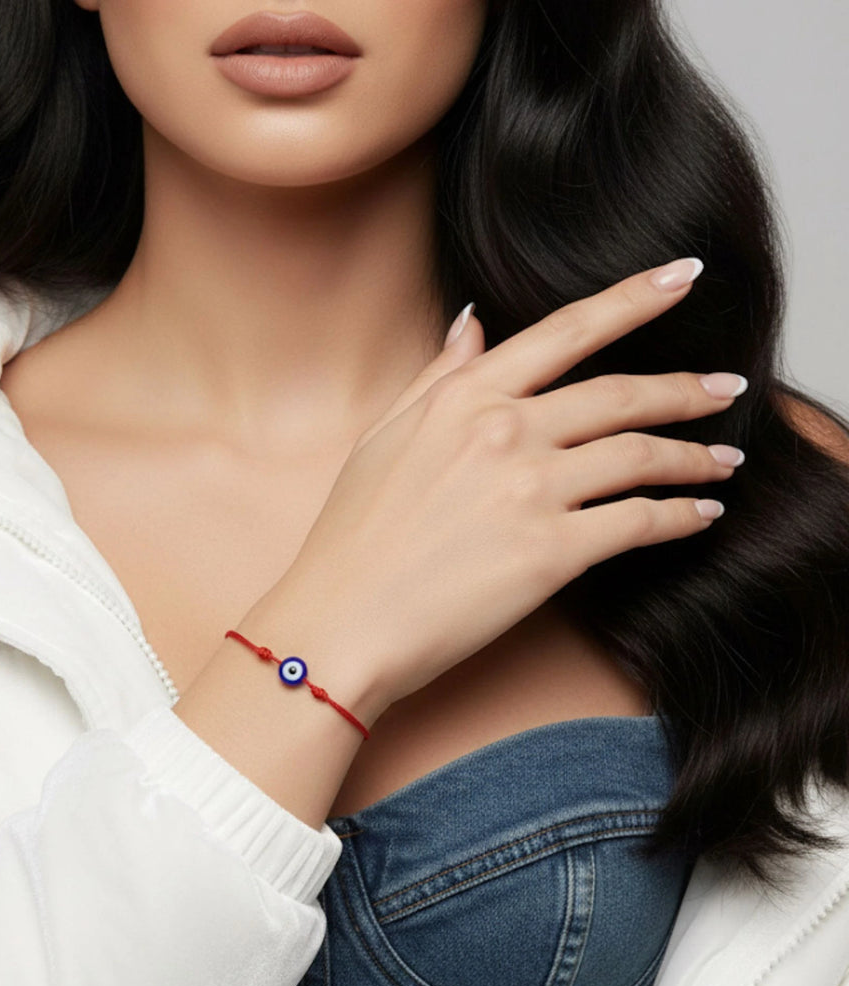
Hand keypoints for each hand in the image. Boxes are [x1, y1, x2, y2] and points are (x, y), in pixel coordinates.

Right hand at [275, 258, 745, 713]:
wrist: (341, 623)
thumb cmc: (352, 539)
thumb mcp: (382, 438)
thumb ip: (436, 376)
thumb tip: (472, 322)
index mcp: (463, 398)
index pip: (566, 331)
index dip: (634, 298)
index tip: (682, 276)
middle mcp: (503, 431)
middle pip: (622, 394)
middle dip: (688, 388)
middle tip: (729, 387)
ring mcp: (530, 490)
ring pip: (641, 456)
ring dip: (695, 458)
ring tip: (723, 462)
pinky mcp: (552, 553)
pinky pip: (640, 521)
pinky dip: (681, 516)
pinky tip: (701, 514)